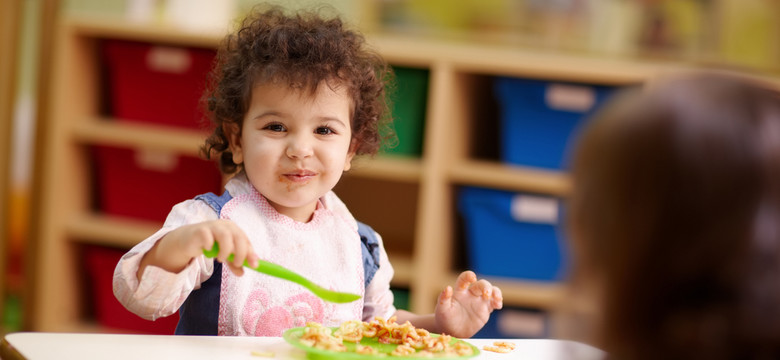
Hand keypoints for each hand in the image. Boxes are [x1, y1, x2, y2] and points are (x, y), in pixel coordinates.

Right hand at [140, 220, 258, 277]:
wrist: (188, 240)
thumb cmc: (210, 245)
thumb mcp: (225, 255)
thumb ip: (234, 263)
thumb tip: (242, 273)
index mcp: (234, 229)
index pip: (246, 240)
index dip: (251, 253)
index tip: (254, 266)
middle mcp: (225, 225)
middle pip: (238, 236)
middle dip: (241, 253)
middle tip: (237, 264)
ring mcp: (212, 226)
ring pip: (225, 236)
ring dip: (225, 251)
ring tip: (220, 259)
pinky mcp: (200, 230)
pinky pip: (208, 239)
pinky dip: (210, 247)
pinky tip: (207, 250)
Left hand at [434, 271, 502, 337]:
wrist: (452, 331)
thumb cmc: (444, 318)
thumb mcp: (442, 310)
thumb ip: (443, 299)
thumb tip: (448, 288)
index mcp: (459, 291)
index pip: (464, 279)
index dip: (469, 276)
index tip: (472, 278)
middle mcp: (471, 294)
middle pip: (481, 284)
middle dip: (486, 287)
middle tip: (487, 294)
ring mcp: (479, 301)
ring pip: (490, 291)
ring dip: (495, 292)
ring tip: (497, 299)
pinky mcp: (485, 309)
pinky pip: (494, 303)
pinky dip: (498, 302)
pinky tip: (498, 305)